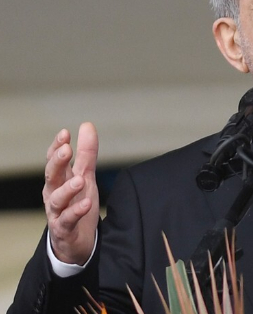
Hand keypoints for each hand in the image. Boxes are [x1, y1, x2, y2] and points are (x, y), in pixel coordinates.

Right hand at [42, 122, 99, 264]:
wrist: (76, 241)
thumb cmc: (77, 204)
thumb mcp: (85, 176)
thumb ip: (87, 153)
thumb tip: (86, 125)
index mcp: (58, 180)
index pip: (54, 161)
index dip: (57, 147)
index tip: (65, 133)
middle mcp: (54, 194)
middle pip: (51, 176)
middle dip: (57, 163)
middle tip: (67, 150)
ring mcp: (57, 212)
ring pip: (57, 199)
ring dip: (67, 189)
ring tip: (79, 180)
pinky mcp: (64, 229)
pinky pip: (68, 220)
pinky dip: (76, 212)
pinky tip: (86, 204)